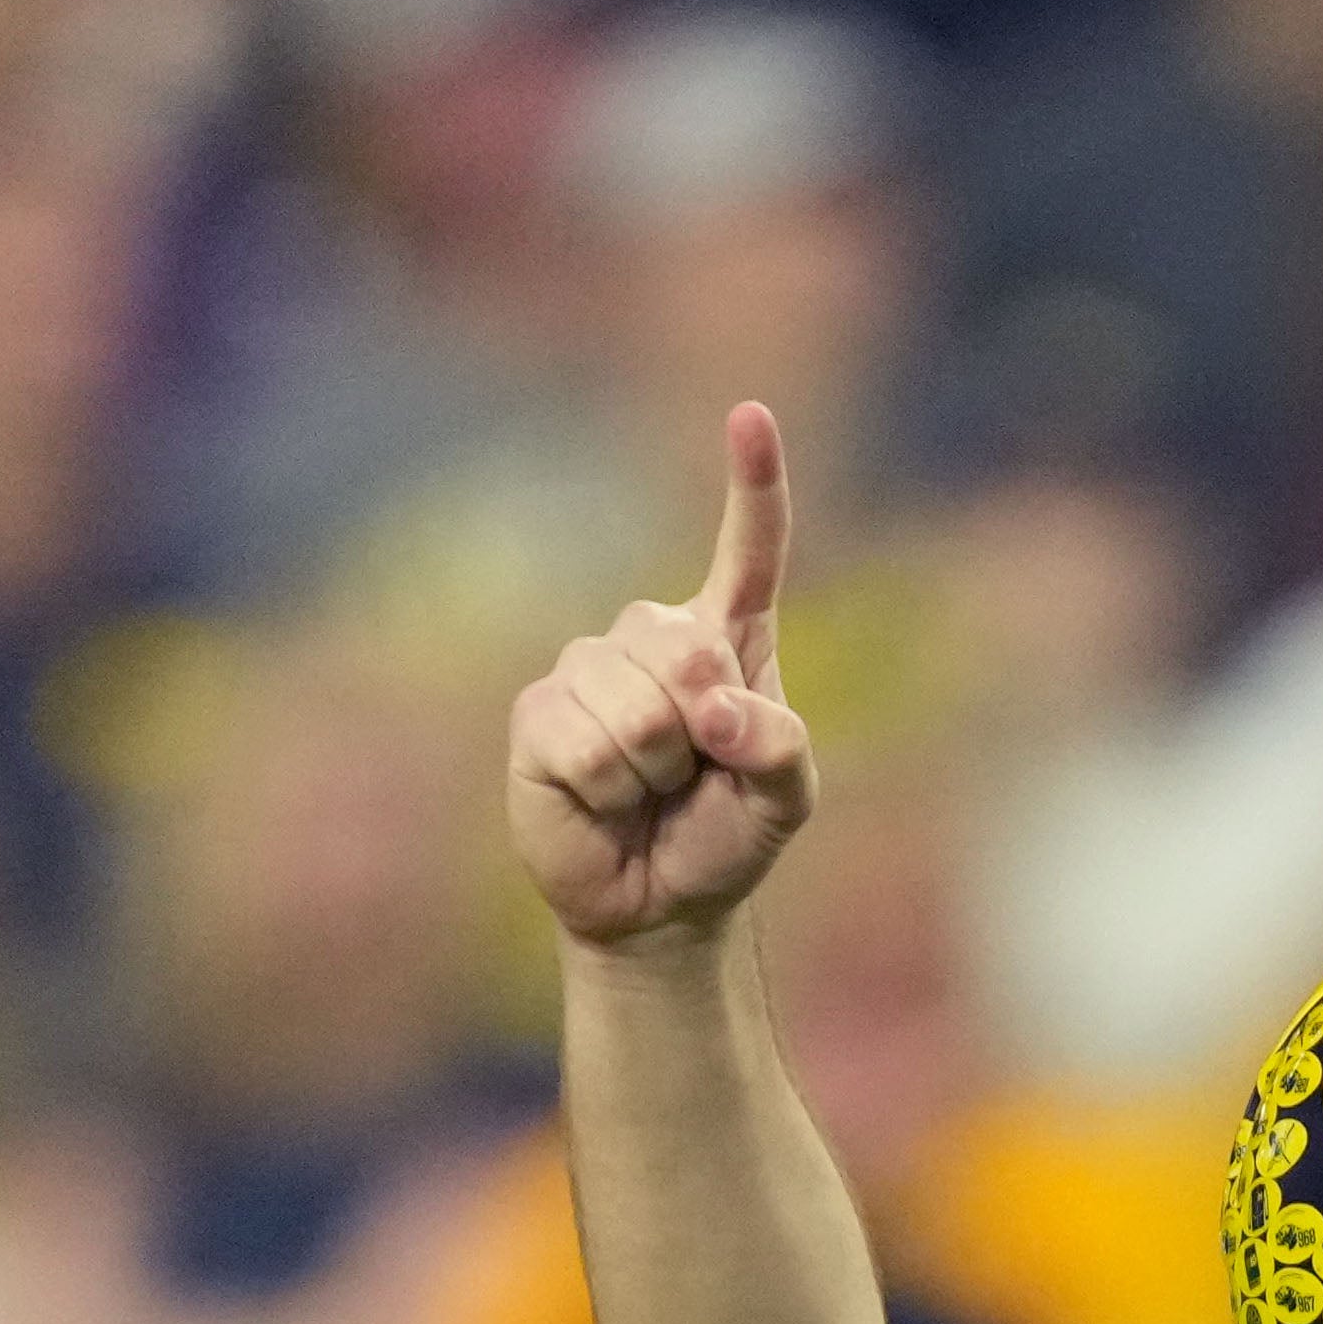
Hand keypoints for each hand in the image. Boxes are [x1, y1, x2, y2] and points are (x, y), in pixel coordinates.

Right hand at [512, 404, 819, 954]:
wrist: (658, 906)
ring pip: (635, 704)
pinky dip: (607, 788)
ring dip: (655, 767)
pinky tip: (602, 800)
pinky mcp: (537, 714)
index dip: (754, 486)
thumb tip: (710, 708)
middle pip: (687, 648)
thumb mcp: (785, 800)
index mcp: (726, 638)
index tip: (751, 417)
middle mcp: (652, 636)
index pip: (750, 551)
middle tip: (693, 773)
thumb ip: (779, 748)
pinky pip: (586, 742)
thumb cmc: (724, 839)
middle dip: (703, 728)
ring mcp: (587, 668)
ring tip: (647, 790)